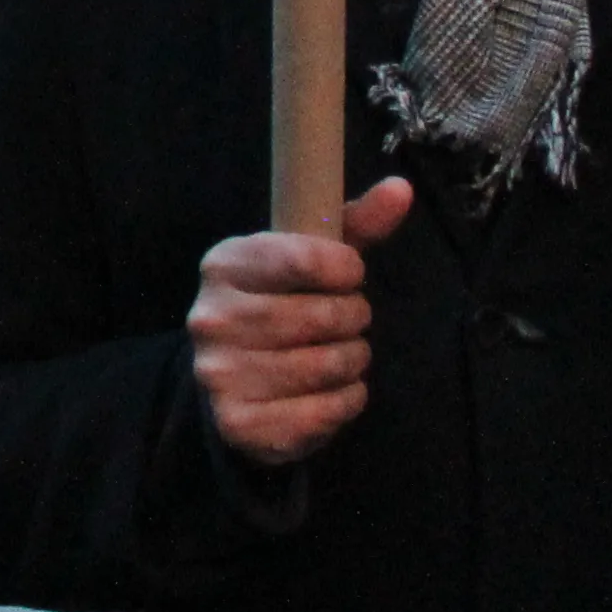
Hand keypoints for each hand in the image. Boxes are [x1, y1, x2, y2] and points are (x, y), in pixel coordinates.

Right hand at [188, 176, 413, 467]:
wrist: (230, 381)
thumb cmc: (281, 305)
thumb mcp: (308, 260)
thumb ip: (353, 225)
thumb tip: (401, 188)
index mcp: (223, 265)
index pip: (302, 257)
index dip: (344, 269)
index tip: (350, 276)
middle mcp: (209, 317)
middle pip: (321, 316)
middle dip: (354, 320)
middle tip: (349, 322)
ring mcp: (219, 373)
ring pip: (326, 365)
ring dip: (353, 362)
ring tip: (342, 356)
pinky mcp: (239, 422)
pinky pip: (323, 412)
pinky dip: (346, 402)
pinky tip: (333, 391)